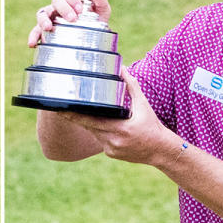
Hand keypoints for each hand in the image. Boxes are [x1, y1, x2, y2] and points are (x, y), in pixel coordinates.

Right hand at [27, 0, 111, 46]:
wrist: (93, 37)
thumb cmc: (96, 20)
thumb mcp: (102, 11)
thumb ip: (102, 3)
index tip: (79, 8)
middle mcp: (60, 4)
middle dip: (63, 8)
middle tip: (72, 19)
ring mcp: (51, 16)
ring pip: (43, 12)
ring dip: (44, 19)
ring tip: (48, 27)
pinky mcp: (45, 28)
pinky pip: (35, 29)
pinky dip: (33, 35)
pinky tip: (33, 43)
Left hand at [58, 67, 178, 166]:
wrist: (160, 150)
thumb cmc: (152, 126)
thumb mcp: (143, 104)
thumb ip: (131, 86)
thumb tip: (122, 68)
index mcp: (119, 128)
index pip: (90, 121)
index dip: (74, 115)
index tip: (62, 110)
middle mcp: (113, 141)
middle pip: (88, 127)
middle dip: (78, 118)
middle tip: (64, 109)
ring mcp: (110, 149)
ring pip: (94, 134)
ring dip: (91, 125)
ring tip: (87, 114)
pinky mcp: (111, 154)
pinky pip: (101, 141)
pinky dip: (101, 133)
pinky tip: (107, 128)